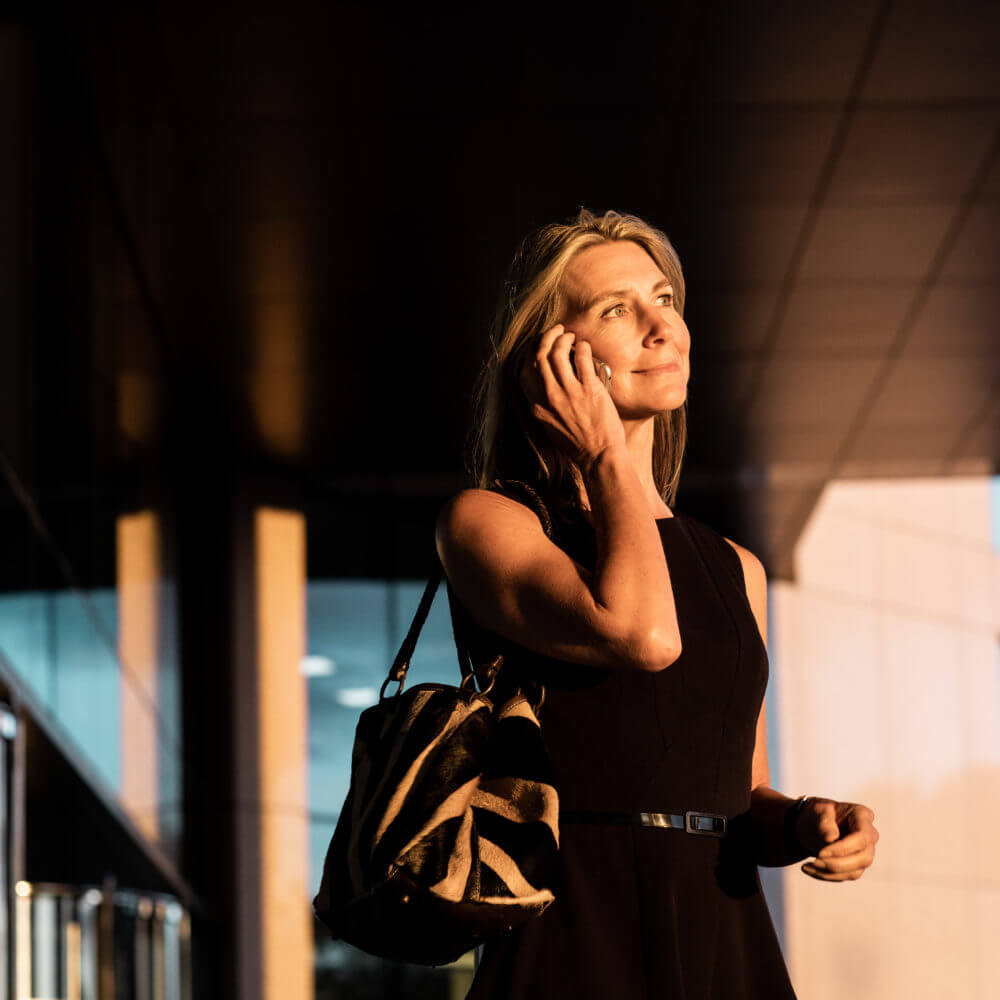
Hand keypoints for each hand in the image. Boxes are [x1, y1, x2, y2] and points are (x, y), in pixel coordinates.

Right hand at [518, 324, 625, 469]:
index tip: (538, 346)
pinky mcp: (589, 390)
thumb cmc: (577, 444)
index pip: (524, 371)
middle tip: (556, 331)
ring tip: (570, 336)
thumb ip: (544, 405)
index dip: (529, 353)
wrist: (598, 456)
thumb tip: (546, 383)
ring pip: (558, 352)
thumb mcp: (550, 426)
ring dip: (564, 338)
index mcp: (536, 407)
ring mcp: (569, 393)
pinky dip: (583, 347)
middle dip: (546, 337)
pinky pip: (582, 358)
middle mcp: (549, 397)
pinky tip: (585, 347)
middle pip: (540, 356)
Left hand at [797, 797, 878, 881]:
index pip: (862, 837)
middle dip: (838, 864)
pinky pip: (846, 876)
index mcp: (862, 815)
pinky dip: (826, 875)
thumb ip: (824, 821)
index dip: (843, 848)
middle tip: (815, 861)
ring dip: (830, 872)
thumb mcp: (818, 810)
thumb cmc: (818, 813)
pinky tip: (809, 869)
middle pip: (864, 858)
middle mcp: (869, 835)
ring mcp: (865, 852)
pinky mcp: (857, 865)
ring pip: (856, 872)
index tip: (821, 852)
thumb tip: (831, 838)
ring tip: (807, 866)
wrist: (812, 823)